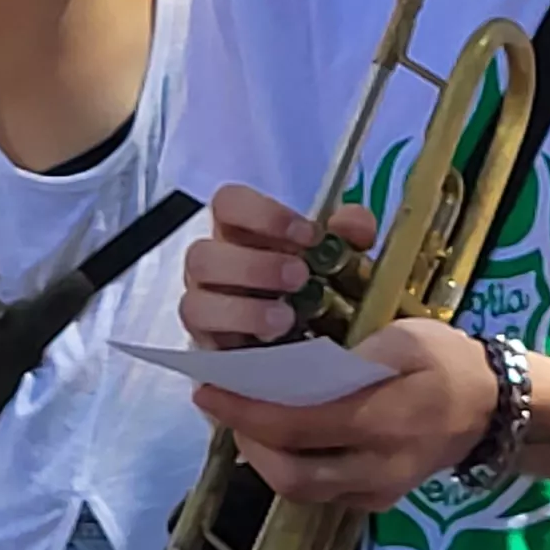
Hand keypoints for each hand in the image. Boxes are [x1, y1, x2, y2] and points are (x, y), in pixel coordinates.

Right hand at [179, 184, 364, 348]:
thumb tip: (353, 223)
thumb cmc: (318, 289)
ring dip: (244, 308)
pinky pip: (205, 342)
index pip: (228, 203)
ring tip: (286, 317)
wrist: (316, 346)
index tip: (308, 235)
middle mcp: (214, 266)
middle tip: (299, 277)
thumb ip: (350, 234)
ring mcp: (205, 307)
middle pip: (201, 254)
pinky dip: (241, 335)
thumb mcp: (343, 258)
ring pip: (195, 301)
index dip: (263, 215)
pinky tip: (274, 339)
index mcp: (240, 233)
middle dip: (254, 266)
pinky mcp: (209, 345)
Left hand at [194, 316, 500, 510]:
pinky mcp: (381, 498)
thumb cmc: (449, 361)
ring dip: (264, 459)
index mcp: (384, 421)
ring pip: (303, 491)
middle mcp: (379, 467)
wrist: (501, 408)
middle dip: (246, 442)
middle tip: (223, 406)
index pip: (293, 426)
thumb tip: (290, 371)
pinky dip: (292, 468)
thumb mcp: (405, 339)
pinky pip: (323, 494)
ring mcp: (381, 490)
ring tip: (244, 420)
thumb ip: (350, 359)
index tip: (206, 387)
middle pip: (290, 474)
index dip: (242, 410)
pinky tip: (277, 438)